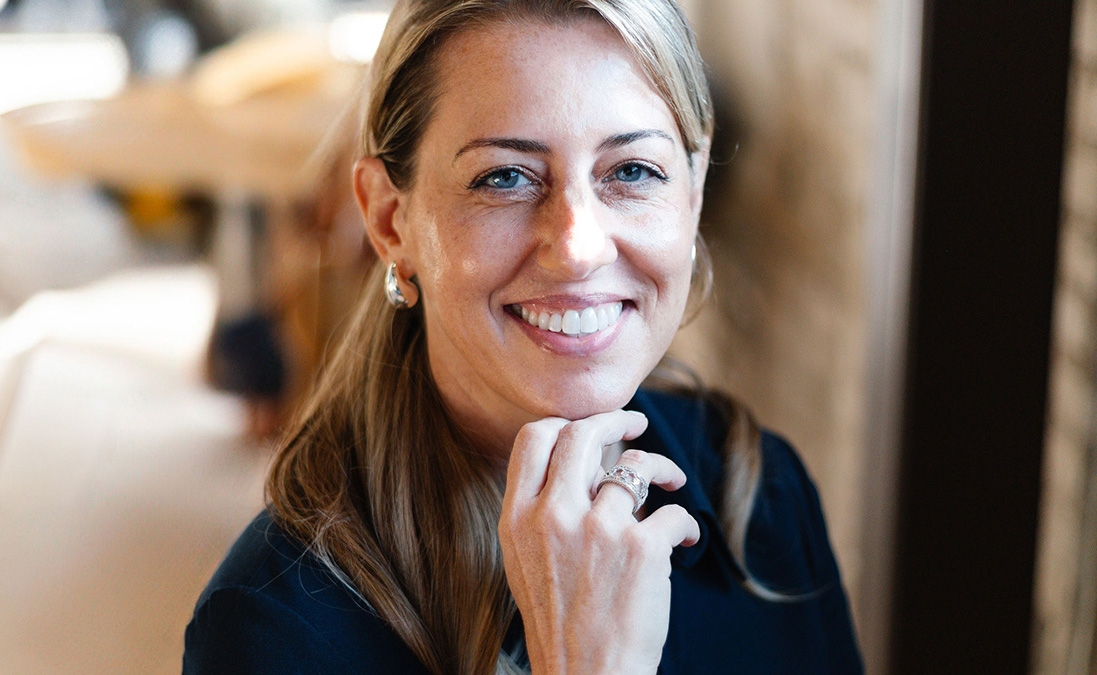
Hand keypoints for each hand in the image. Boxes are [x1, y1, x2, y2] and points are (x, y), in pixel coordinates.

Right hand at [499, 410, 699, 674]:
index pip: (534, 438)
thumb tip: (584, 464)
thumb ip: (542, 510)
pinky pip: (673, 512)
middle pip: (583, 435)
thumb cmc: (561, 622)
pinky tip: (684, 540)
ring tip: (672, 483)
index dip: (569, 421)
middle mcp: (553, 515)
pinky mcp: (641, 547)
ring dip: (662, 469)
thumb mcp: (527, 561)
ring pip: (637, 465)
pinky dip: (684, 523)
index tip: (594, 424)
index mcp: (517, 518)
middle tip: (637, 425)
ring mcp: (598, 528)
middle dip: (616, 420)